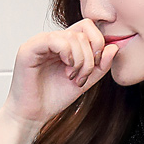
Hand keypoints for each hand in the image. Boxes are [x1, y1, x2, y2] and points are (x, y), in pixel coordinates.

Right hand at [3, 18, 118, 125]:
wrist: (33, 114)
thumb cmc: (53, 98)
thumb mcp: (85, 81)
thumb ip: (100, 66)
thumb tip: (114, 47)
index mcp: (65, 45)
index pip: (88, 28)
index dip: (98, 45)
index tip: (96, 66)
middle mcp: (53, 40)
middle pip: (83, 31)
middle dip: (90, 57)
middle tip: (82, 77)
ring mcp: (41, 42)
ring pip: (72, 36)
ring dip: (80, 61)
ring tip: (72, 77)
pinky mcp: (29, 49)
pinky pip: (54, 40)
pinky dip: (67, 55)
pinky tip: (66, 70)